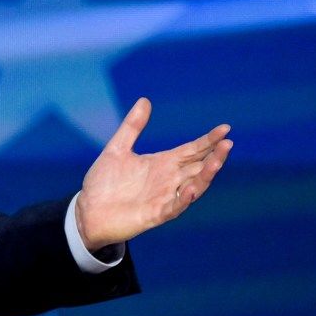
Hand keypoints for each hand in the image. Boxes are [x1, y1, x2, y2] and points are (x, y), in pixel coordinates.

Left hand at [76, 98, 232, 251]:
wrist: (86, 211)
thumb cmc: (104, 183)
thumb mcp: (117, 149)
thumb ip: (132, 127)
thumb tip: (145, 100)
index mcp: (162, 164)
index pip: (192, 150)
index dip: (208, 140)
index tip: (225, 128)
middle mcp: (168, 180)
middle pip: (198, 167)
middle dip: (214, 156)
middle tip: (228, 143)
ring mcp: (163, 198)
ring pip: (193, 187)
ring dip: (206, 175)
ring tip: (217, 161)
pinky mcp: (154, 215)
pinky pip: (173, 207)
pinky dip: (183, 199)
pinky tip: (190, 189)